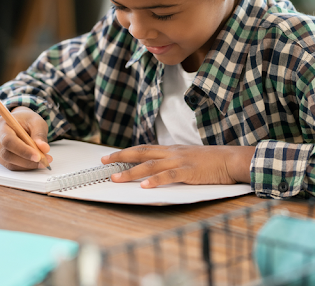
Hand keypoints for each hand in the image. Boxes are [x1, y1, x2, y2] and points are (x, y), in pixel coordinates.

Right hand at [0, 106, 52, 170]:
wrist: (17, 121)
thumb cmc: (26, 120)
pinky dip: (23, 166)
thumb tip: (44, 148)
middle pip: (6, 154)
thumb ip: (40, 134)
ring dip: (26, 165)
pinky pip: (9, 165)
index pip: (8, 140)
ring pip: (8, 162)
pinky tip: (33, 163)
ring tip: (42, 162)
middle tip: (44, 161)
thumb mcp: (36, 121)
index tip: (38, 156)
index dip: (23, 150)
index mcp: (1, 124)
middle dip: (26, 160)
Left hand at [101, 144, 254, 188]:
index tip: (111, 156)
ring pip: (150, 165)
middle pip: (141, 152)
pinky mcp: (188, 171)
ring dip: (131, 172)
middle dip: (121, 157)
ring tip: (116, 178)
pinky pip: (169, 176)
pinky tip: (144, 187)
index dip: (126, 152)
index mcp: (171, 149)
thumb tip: (159, 170)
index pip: (144, 148)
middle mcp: (172, 152)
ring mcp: (179, 161)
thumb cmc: (212, 161)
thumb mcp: (189, 157)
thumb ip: (174, 162)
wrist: (231, 159)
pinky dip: (155, 181)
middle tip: (104, 162)